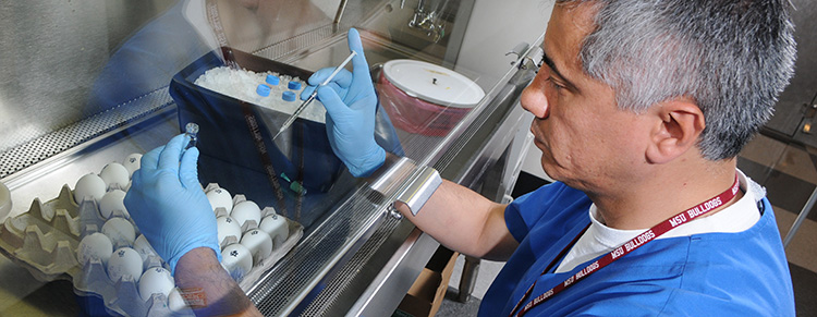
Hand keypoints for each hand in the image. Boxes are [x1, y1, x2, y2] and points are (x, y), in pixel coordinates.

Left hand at [124, 134, 220, 273]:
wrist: (187, 252)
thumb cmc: (195, 226)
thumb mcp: (195, 192)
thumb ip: (188, 169)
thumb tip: (189, 153)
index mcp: (162, 180)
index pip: (169, 153)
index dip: (178, 143)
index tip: (184, 140)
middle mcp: (144, 186)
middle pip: (151, 158)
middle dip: (164, 151)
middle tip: (178, 150)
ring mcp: (136, 198)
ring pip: (141, 171)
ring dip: (154, 164)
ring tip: (170, 166)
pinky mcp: (134, 209)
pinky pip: (136, 187)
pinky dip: (146, 179)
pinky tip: (159, 183)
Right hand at [301, 28, 384, 176]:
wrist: (353, 154)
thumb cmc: (358, 139)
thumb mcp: (346, 121)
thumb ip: (334, 103)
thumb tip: (322, 88)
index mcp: (363, 91)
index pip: (360, 65)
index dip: (356, 48)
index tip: (353, 32)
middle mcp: (354, 91)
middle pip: (337, 74)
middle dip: (323, 76)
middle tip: (313, 84)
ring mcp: (343, 97)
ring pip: (327, 83)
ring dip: (315, 86)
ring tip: (305, 93)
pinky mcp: (333, 104)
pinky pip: (322, 92)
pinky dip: (313, 92)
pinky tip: (306, 97)